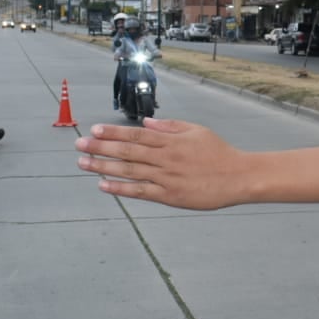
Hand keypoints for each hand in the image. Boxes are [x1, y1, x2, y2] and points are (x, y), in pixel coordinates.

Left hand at [76, 120, 246, 209]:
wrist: (239, 177)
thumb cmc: (219, 153)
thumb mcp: (197, 131)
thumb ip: (170, 126)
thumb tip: (147, 123)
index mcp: (171, 140)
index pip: (136, 134)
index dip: (113, 132)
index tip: (95, 130)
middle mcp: (165, 158)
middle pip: (127, 151)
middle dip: (100, 148)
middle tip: (79, 145)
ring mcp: (166, 177)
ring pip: (129, 170)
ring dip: (103, 166)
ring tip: (83, 164)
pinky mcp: (170, 196)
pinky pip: (140, 191)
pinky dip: (120, 188)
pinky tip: (103, 185)